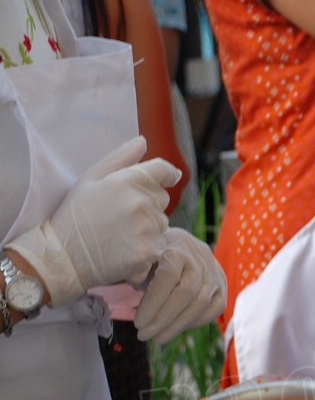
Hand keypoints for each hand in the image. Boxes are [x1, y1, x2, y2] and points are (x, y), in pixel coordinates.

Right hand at [6, 136, 177, 307]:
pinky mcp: (150, 250)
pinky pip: (159, 244)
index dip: (167, 175)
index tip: (166, 179)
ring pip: (162, 222)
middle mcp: (142, 202)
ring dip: (148, 227)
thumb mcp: (90, 179)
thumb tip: (143, 141)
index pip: (165, 170)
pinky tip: (124, 249)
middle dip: (149, 203)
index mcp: (128, 180)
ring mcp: (147, 227)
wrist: (64, 257)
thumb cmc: (75, 215)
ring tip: (119, 234)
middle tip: (120, 215)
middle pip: (163, 197)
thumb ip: (120, 158)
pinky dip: (147, 247)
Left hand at [133, 227, 226, 341]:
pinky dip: (197, 321)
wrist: (173, 247)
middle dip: (164, 319)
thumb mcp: (139, 259)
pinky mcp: (222, 284)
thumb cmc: (150, 257)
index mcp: (177, 246)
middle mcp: (200, 257)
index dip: (153, 303)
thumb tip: (134, 282)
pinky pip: (216, 308)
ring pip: (202, 303)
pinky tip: (177, 328)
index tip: (138, 323)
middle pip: (187, 292)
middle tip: (144, 335)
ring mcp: (214, 271)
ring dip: (178, 326)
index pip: (168, 277)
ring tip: (157, 338)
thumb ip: (135, 269)